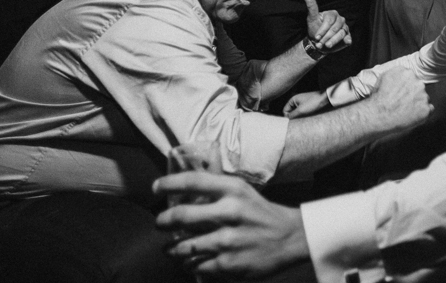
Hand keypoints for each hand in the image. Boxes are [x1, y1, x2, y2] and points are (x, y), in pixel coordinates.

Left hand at [154, 172, 308, 279]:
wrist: (290, 238)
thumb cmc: (260, 213)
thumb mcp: (242, 192)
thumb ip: (216, 190)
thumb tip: (181, 191)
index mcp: (233, 189)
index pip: (192, 181)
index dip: (168, 184)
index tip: (156, 188)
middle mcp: (230, 212)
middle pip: (181, 215)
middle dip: (163, 221)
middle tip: (160, 223)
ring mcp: (228, 240)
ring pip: (183, 246)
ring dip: (171, 248)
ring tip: (170, 247)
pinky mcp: (229, 264)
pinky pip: (196, 265)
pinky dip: (189, 263)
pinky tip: (190, 260)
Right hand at [283, 91, 329, 118]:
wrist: (326, 99)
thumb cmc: (313, 103)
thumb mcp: (300, 110)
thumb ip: (291, 116)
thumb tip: (286, 120)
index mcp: (293, 99)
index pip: (285, 111)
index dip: (287, 117)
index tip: (294, 121)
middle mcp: (297, 101)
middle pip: (291, 113)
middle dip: (294, 118)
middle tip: (300, 120)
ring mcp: (302, 104)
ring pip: (297, 114)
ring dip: (300, 117)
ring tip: (305, 118)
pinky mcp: (308, 107)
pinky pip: (303, 113)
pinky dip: (304, 116)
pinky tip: (308, 118)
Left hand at [303, 0, 350, 53]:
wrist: (318, 42)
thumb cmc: (315, 29)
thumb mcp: (311, 18)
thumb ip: (311, 7)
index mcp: (332, 14)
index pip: (329, 21)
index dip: (323, 30)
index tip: (316, 37)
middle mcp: (340, 19)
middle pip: (335, 28)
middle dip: (327, 37)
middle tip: (320, 43)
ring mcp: (344, 27)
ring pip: (341, 33)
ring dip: (333, 41)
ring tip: (326, 45)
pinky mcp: (347, 36)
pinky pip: (348, 37)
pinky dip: (348, 39)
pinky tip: (346, 42)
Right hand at [364, 66, 431, 133]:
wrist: (378, 115)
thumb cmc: (378, 98)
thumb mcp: (383, 77)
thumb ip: (396, 73)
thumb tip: (402, 74)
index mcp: (407, 73)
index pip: (412, 78)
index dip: (406, 87)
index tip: (400, 93)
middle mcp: (418, 82)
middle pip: (419, 87)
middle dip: (413, 94)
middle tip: (402, 103)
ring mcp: (424, 95)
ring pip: (424, 98)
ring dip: (418, 103)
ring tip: (404, 111)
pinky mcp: (426, 109)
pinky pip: (429, 109)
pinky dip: (422, 113)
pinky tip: (412, 116)